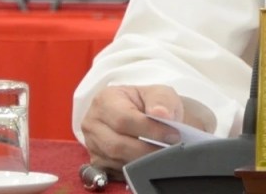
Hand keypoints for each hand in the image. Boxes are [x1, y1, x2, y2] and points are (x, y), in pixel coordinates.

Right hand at [80, 84, 216, 172]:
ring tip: (163, 154)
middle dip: (147, 149)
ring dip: (143, 161)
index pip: (124, 119)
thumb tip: (162, 114)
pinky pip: (115, 172)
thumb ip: (161, 101)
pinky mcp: (98, 162)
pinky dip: (135, 169)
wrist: (149, 115)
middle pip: (117, 144)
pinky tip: (150, 162)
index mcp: (105, 99)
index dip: (149, 129)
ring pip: (117, 160)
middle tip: (170, 148)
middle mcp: (93, 122)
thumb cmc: (151, 102)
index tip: (172, 134)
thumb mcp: (160, 93)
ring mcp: (92, 144)